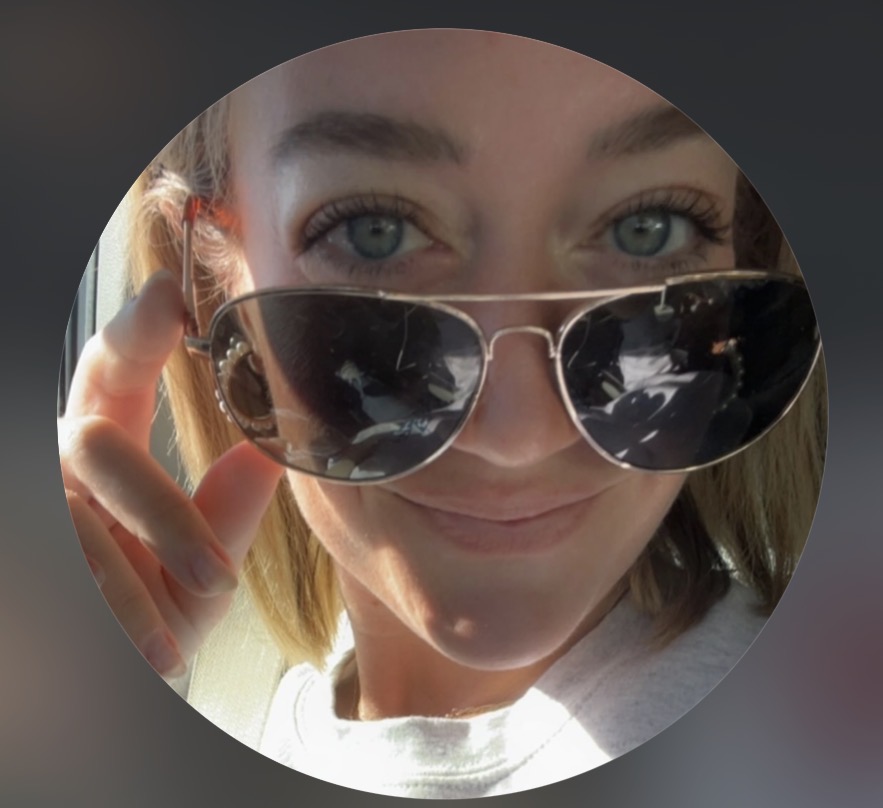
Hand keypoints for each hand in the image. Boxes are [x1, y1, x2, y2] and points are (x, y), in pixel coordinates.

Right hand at [59, 269, 283, 677]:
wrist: (103, 667)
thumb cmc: (146, 615)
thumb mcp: (194, 574)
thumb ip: (226, 516)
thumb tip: (268, 455)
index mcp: (108, 444)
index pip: (113, 371)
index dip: (134, 329)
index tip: (168, 296)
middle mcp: (62, 463)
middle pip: (98, 445)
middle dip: (161, 515)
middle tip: (215, 579)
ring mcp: (38, 504)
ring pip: (79, 527)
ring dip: (134, 591)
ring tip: (173, 646)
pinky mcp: (28, 553)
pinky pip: (70, 574)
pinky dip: (115, 621)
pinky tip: (148, 657)